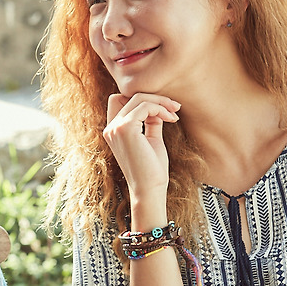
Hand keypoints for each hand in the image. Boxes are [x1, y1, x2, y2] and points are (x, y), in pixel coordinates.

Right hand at [103, 93, 180, 207]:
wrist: (150, 189)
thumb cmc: (152, 169)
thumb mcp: (151, 140)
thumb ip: (151, 122)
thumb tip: (158, 107)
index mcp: (113, 131)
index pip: (119, 100)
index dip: (141, 100)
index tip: (164, 109)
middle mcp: (110, 128)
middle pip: (131, 96)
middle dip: (156, 98)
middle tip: (175, 108)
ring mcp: (115, 127)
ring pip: (138, 98)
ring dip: (161, 102)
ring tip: (175, 114)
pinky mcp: (125, 128)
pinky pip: (145, 106)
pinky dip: (161, 109)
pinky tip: (171, 119)